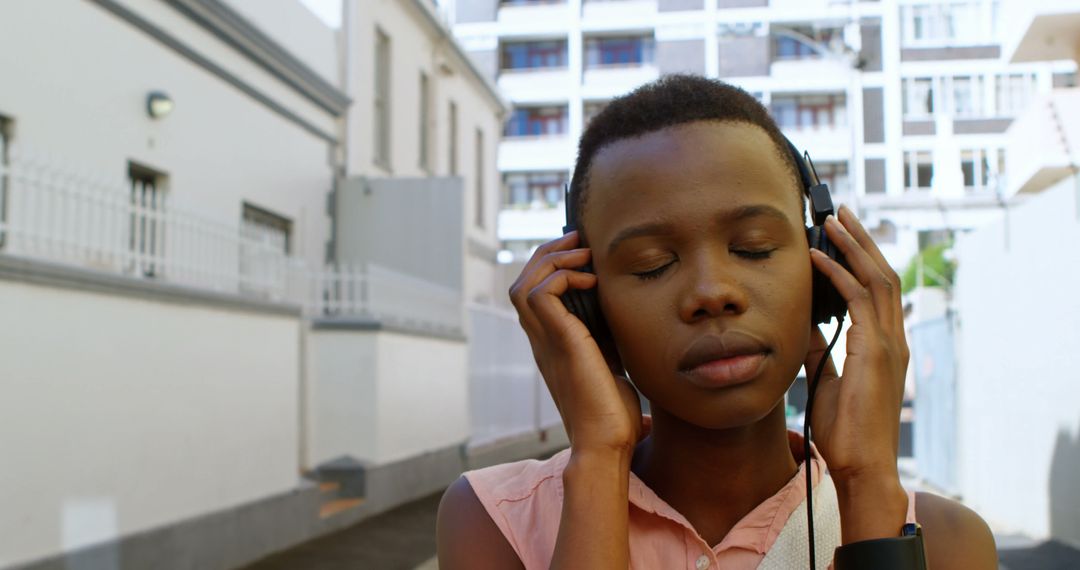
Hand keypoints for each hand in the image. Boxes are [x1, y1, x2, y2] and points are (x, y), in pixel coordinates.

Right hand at [509, 231, 644, 455]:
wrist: (607, 444)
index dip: (553, 267)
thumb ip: (615, 350)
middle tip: (579, 240)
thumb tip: (642, 340)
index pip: (535, 295)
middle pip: (522, 282)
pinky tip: (591, 279)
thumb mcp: (615, 371)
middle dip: (548, 253)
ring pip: (523, 283)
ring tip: (584, 253)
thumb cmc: (615, 419)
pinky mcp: (559, 342)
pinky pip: (541, 293)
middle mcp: (542, 341)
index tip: (584, 253)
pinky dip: (563, 276)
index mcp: (552, 346)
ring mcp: (545, 342)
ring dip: (553, 259)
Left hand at [803, 204, 910, 482]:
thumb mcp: (829, 381)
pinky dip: (837, 274)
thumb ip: (822, 352)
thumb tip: (805, 329)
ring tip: (832, 220)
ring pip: (877, 278)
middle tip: (840, 212)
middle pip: (883, 274)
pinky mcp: (876, 351)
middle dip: (861, 240)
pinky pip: (859, 300)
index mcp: (885, 345)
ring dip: (853, 246)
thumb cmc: (847, 431)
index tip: (842, 235)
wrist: (862, 465)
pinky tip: (818, 256)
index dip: (862, 258)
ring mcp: (888, 343)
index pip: (878, 289)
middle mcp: (893, 338)